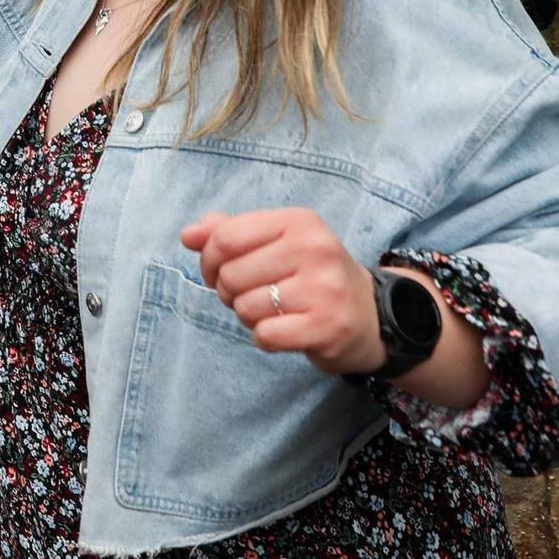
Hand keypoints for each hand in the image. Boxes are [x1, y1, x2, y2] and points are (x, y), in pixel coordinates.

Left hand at [181, 208, 387, 376]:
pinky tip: (285, 330)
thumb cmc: (310, 274)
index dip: (209, 260)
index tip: (217, 271)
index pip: (225, 238)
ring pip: (245, 307)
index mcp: (299, 221)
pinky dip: (265, 338)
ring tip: (273, 311)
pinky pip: (265, 335)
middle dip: (229, 291)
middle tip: (252, 294)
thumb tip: (188, 235)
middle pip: (231, 275)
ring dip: (248, 316)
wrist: (370, 314)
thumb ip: (229, 233)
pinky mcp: (328, 326)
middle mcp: (315, 249)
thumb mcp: (276, 242)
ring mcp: (325, 288)